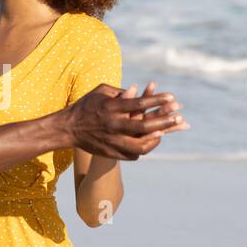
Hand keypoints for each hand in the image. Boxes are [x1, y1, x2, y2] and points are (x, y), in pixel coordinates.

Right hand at [65, 83, 185, 159]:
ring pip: (140, 145)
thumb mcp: (100, 92)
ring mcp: (112, 140)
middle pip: (143, 125)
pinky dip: (144, 148)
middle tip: (179, 117)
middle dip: (164, 121)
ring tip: (166, 132)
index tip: (172, 96)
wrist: (68, 129)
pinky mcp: (111, 152)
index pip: (138, 103)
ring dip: (156, 139)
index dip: (156, 100)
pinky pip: (133, 154)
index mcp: (111, 107)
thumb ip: (120, 92)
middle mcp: (113, 124)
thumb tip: (137, 91)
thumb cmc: (86, 106)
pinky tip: (152, 141)